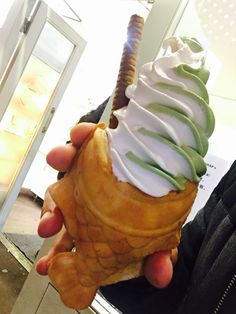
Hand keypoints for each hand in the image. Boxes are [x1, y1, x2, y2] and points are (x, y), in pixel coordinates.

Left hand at [36, 122, 176, 287]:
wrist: (168, 176)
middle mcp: (88, 195)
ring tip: (62, 158)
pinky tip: (86, 134)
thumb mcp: (159, 238)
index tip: (49, 265)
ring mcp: (92, 168)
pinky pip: (85, 138)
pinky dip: (82, 135)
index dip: (59, 254)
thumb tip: (162, 276)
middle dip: (51, 216)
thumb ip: (157, 258)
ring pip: (67, 166)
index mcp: (95, 220)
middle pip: (61, 204)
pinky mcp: (101, 145)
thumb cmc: (155, 210)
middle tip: (50, 227)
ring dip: (62, 159)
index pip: (72, 238)